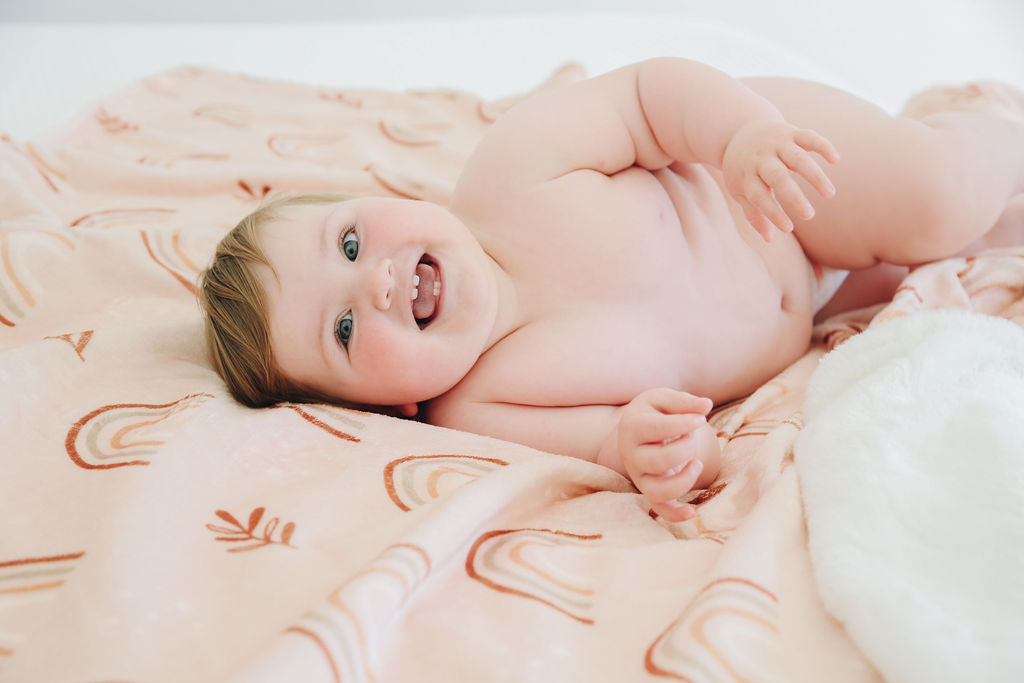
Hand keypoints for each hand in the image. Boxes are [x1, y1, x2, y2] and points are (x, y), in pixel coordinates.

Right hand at [617, 388, 720, 521]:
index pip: (656, 429)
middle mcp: (631, 454)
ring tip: (697, 464)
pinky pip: (659, 508)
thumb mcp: (665, 400)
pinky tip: (692, 512)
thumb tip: (706, 405)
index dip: (683, 424)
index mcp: (633, 427)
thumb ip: (684, 403)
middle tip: (692, 437)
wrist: (638, 427)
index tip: (701, 419)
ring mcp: (639, 475)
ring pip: (656, 490)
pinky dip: (674, 514)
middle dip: (684, 449)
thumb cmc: (654, 411)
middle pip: (656, 461)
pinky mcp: (649, 489)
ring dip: (683, 480)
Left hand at [722, 120, 839, 240]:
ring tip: (830, 194)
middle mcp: (761, 159)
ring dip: (814, 175)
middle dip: (793, 196)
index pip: (758, 196)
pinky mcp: (790, 132)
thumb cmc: (743, 169)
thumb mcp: (740, 190)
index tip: (787, 229)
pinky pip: (808, 137)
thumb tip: (769, 239)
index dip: (772, 213)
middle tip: (809, 215)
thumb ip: (754, 214)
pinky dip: (822, 146)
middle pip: (777, 177)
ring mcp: (776, 144)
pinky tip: (835, 160)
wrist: (738, 129)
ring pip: (797, 157)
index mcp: (747, 175)